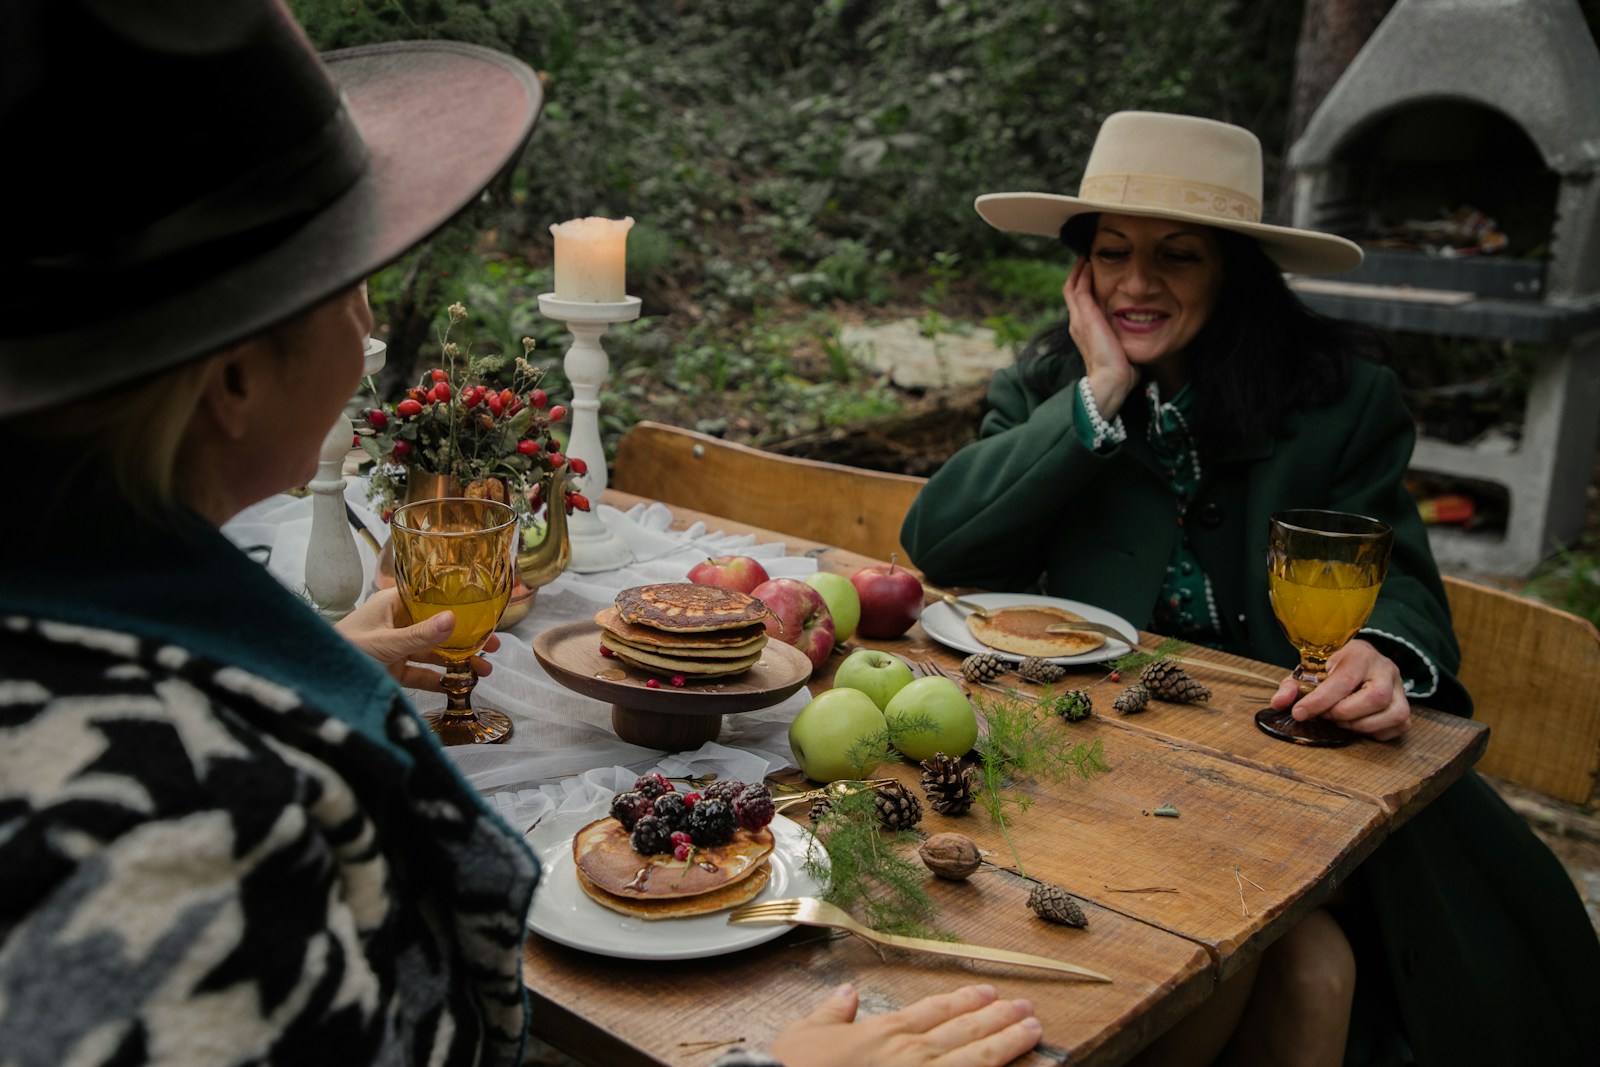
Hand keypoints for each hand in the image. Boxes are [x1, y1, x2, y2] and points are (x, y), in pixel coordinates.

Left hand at [335, 588, 500, 691]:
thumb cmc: (342, 648)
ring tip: (484, 670)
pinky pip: (421, 673)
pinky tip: (457, 685)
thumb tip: (454, 620)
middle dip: (466, 637)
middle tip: (493, 645)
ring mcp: (397, 647)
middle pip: (439, 627)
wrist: (315, 677)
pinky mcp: (393, 670)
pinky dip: (439, 679)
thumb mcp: (383, 643)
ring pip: (434, 651)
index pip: (432, 597)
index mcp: (393, 604)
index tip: (485, 612)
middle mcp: (398, 623)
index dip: (459, 604)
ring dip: (458, 660)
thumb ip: (419, 635)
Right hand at [765, 983, 1039, 1066]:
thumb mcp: (804, 1034)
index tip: (988, 991)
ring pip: (978, 1057)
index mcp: (885, 1032)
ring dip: (1008, 1042)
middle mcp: (912, 1053)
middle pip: (965, 1031)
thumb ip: (830, 1013)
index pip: (934, 1011)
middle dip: (998, 1018)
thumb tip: (846, 992)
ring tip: (1033, 1030)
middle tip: (1026, 1007)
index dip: (964, 1000)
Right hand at [1064, 258, 1136, 418]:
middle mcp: (1077, 324)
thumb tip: (1133, 343)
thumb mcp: (1119, 351)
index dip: (1084, 288)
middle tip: (1086, 259)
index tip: (1092, 274)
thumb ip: (1122, 342)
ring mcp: (1079, 320)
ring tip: (1086, 256)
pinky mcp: (1085, 316)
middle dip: (1078, 274)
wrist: (1111, 380)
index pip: (1080, 304)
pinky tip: (1090, 263)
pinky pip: (1079, 288)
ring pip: (1072, 287)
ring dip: (1079, 271)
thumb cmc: (1119, 371)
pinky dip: (1083, 275)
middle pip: (1071, 292)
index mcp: (1084, 332)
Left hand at [1270, 639, 1410, 740]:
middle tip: (1326, 714)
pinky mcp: (1406, 707)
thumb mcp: (1310, 670)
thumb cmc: (1333, 668)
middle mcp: (1386, 669)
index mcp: (1360, 655)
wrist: (1360, 661)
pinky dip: (1374, 732)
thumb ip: (1292, 686)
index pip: (1343, 680)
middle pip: (1374, 698)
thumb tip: (1278, 703)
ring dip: (1360, 724)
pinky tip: (1358, 723)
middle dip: (1343, 712)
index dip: (1320, 701)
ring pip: (1391, 714)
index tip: (1299, 713)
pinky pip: (1398, 726)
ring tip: (1341, 718)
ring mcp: (1401, 689)